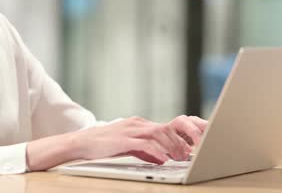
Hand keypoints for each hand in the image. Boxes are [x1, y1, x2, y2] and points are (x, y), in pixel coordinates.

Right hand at [72, 115, 207, 164]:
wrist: (80, 143)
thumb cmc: (103, 146)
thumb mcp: (128, 146)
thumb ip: (145, 149)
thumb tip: (162, 156)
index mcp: (141, 124)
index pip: (169, 125)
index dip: (186, 132)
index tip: (201, 140)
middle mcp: (138, 124)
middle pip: (168, 126)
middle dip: (185, 137)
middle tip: (198, 149)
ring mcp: (131, 129)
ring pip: (159, 133)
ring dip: (174, 145)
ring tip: (184, 156)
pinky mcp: (123, 139)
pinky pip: (144, 143)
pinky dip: (156, 150)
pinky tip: (163, 158)